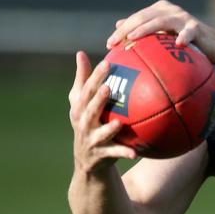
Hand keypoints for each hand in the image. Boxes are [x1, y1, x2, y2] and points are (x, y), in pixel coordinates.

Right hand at [68, 52, 136, 173]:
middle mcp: (83, 123)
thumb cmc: (88, 122)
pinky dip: (123, 153)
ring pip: (100, 133)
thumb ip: (83, 79)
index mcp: (79, 108)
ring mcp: (91, 140)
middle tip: (108, 87)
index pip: (87, 90)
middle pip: (89, 110)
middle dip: (98, 99)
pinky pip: (114, 153)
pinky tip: (135, 153)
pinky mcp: (101, 155)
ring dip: (109, 129)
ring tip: (118, 123)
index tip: (107, 62)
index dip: (95, 76)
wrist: (87, 161)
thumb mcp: (82, 102)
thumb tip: (80, 53)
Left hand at [106, 0, 201, 49]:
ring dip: (146, 29)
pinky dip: (184, 36)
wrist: (213, 45)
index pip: (136, 17)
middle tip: (114, 43)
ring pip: (161, 21)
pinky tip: (178, 43)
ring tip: (133, 38)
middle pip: (144, 17)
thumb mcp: (163, 35)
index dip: (121, 29)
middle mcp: (170, 10)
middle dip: (126, 29)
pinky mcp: (196, 27)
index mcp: (160, 10)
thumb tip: (119, 24)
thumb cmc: (186, 43)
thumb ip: (144, 28)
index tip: (109, 44)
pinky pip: (188, 31)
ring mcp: (183, 17)